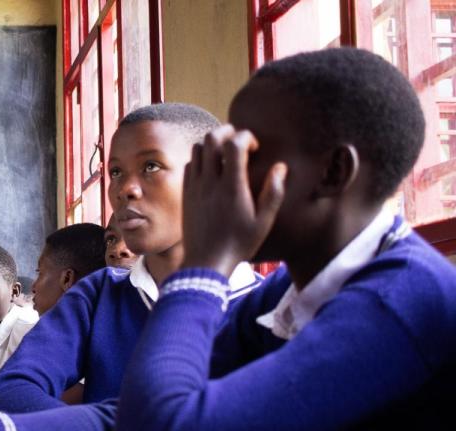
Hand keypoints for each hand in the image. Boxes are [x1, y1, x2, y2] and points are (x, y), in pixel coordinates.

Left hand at [182, 125, 286, 276]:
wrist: (205, 262)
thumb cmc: (238, 244)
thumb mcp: (263, 221)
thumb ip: (274, 192)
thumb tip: (280, 167)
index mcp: (232, 186)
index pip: (234, 144)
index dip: (246, 136)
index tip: (255, 148)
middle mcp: (210, 182)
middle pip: (212, 138)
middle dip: (228, 132)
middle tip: (240, 143)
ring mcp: (194, 186)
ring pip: (198, 148)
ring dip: (213, 144)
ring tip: (227, 155)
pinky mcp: (186, 193)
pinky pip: (190, 164)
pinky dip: (201, 158)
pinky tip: (213, 170)